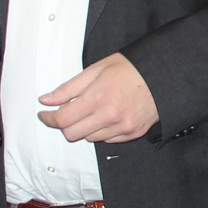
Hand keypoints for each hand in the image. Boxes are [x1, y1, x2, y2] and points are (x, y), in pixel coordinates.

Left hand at [37, 54, 156, 143]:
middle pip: (73, 134)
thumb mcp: (96, 69)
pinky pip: (108, 140)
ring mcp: (122, 127)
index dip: (49, 118)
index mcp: (97, 98)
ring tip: (93, 109)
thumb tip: (46, 99)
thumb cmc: (130, 68)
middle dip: (65, 125)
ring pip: (90, 138)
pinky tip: (108, 115)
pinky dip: (102, 130)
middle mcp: (109, 116)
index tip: (45, 114)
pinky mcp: (133, 133)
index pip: (63, 119)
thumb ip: (69, 88)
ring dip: (85, 127)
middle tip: (66, 112)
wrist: (163, 74)